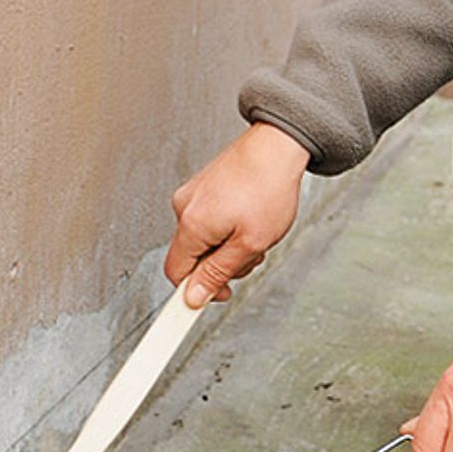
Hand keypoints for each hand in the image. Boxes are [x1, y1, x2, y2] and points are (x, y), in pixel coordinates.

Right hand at [165, 122, 310, 305]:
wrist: (277, 145)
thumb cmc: (268, 187)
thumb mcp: (250, 243)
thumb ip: (218, 273)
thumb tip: (193, 297)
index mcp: (191, 224)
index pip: (175, 273)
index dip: (193, 292)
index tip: (203, 306)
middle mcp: (184, 207)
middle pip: (192, 257)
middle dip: (221, 264)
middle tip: (252, 252)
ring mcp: (193, 195)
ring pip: (204, 239)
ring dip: (229, 244)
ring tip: (257, 227)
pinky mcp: (203, 187)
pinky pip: (210, 221)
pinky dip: (229, 226)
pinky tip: (251, 214)